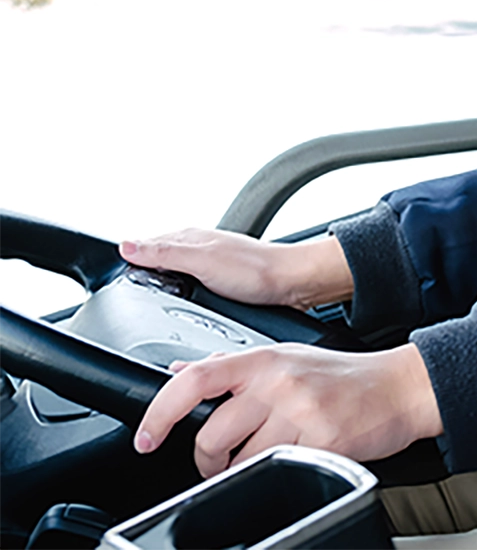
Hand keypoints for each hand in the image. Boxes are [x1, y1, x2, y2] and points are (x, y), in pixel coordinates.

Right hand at [119, 229, 353, 310]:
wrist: (294, 285)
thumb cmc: (256, 270)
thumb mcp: (203, 261)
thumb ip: (165, 252)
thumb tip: (126, 244)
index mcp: (189, 238)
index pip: (144, 245)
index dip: (126, 261)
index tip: (107, 278)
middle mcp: (199, 249)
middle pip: (157, 263)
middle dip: (142, 278)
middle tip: (126, 301)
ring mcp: (211, 267)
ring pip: (174, 279)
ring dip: (163, 293)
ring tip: (149, 311)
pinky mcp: (223, 285)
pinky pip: (191, 292)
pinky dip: (182, 302)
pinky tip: (182, 314)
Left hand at [133, 342, 442, 477]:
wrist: (398, 387)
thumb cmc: (343, 375)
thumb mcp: (286, 357)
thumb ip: (233, 365)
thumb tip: (181, 370)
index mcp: (264, 358)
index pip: (195, 379)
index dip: (160, 411)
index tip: (146, 437)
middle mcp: (278, 381)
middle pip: (212, 434)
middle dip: (207, 461)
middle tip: (219, 461)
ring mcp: (301, 411)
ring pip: (242, 461)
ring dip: (242, 471)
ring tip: (262, 459)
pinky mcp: (322, 441)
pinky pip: (279, 471)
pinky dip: (278, 474)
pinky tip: (294, 458)